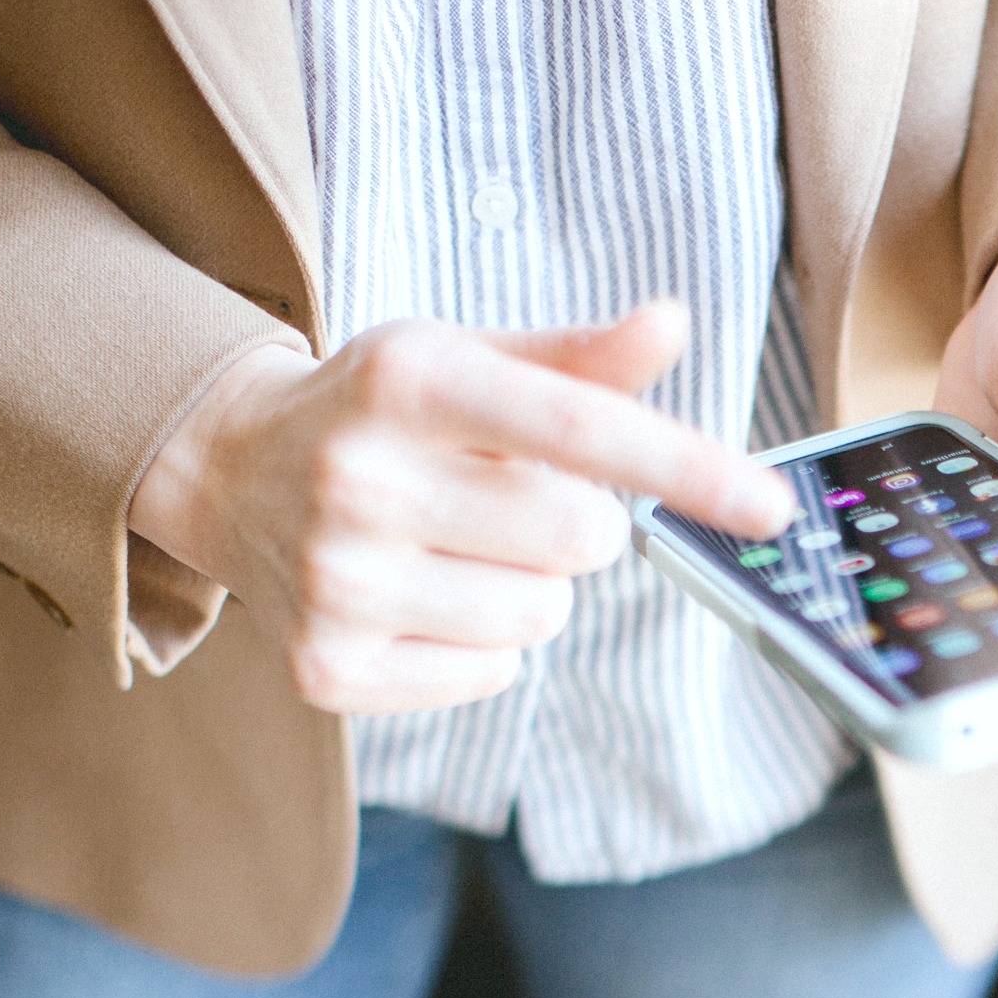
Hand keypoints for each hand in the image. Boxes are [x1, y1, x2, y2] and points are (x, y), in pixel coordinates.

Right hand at [129, 303, 792, 715]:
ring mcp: (336, 579)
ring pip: (540, 616)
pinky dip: (479, 645)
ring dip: (529, 588)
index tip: (770, 508)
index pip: (580, 430)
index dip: (686, 470)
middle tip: (505, 499)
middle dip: (573, 526)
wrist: (227, 472)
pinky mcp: (326, 665)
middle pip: (578, 540)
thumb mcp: (465, 355)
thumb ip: (576, 358)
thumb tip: (670, 323)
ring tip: (455, 547)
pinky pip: (490, 674)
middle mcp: (363, 477)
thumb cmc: (380, 409)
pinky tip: (419, 596)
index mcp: (409, 379)